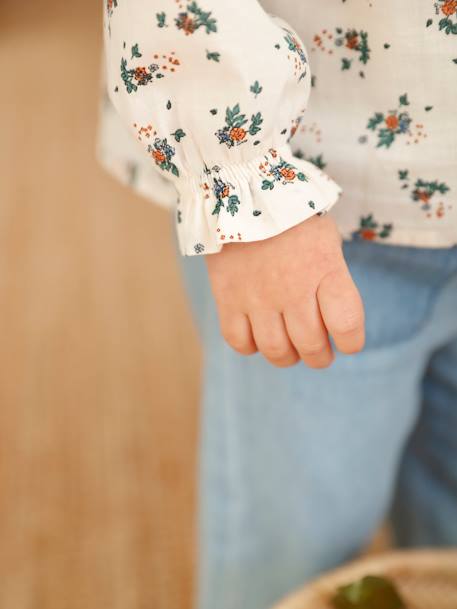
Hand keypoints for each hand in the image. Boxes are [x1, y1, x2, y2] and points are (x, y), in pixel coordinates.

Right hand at [205, 214, 364, 367]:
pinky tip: (257, 335)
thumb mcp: (326, 238)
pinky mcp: (228, 298)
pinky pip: (239, 341)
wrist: (243, 191)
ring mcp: (258, 296)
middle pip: (311, 346)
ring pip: (276, 351)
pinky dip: (250, 346)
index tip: (348, 343)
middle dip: (320, 357)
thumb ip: (332, 277)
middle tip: (318, 353)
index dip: (351, 342)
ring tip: (289, 349)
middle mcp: (293, 288)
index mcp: (325, 269)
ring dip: (287, 357)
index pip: (347, 325)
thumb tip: (334, 319)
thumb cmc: (292, 217)